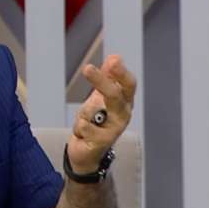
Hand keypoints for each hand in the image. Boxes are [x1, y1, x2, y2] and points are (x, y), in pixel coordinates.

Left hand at [67, 55, 135, 173]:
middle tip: (87, 68)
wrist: (87, 151)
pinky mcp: (101, 142)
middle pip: (115, 95)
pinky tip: (83, 133)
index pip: (128, 85)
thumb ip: (108, 77)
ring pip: (95, 110)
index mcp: (124, 102)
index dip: (122, 72)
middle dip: (102, 81)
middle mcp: (123, 115)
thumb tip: (115, 57)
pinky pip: (84, 126)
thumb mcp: (101, 96)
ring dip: (85, 112)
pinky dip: (79, 126)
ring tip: (85, 119)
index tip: (113, 60)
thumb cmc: (97, 121)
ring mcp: (114, 129)